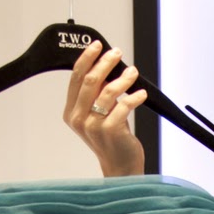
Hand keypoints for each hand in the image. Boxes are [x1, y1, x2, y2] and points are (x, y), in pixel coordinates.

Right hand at [64, 40, 147, 175]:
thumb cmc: (112, 139)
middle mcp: (79, 119)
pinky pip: (124, 106)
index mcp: (71, 112)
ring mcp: (94, 126)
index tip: (98, 45)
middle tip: (117, 53)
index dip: (87, 58)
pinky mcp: (111, 131)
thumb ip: (97, 94)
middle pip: (90, 80)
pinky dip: (135, 97)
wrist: (120, 167)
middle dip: (105, 62)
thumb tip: (106, 66)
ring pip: (108, 91)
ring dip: (123, 78)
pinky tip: (141, 93)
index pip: (76, 78)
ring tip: (133, 72)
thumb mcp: (98, 115)